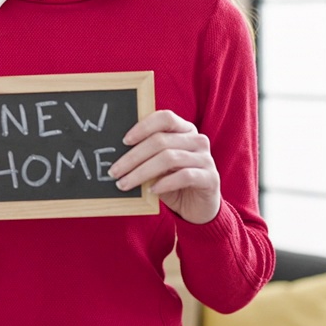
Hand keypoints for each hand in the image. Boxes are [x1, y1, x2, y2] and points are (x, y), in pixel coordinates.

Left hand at [109, 110, 221, 224]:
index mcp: (185, 130)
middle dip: (133, 157)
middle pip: (161, 141)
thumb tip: (119, 156)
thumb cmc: (174, 183)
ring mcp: (206, 158)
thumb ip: (147, 156)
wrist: (198, 207)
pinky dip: (164, 183)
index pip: (165, 118)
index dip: (143, 127)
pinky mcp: (210, 178)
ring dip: (142, 172)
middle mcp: (198, 140)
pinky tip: (151, 190)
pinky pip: (184, 176)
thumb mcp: (159, 167)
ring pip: (169, 158)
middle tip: (114, 171)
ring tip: (125, 184)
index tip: (124, 141)